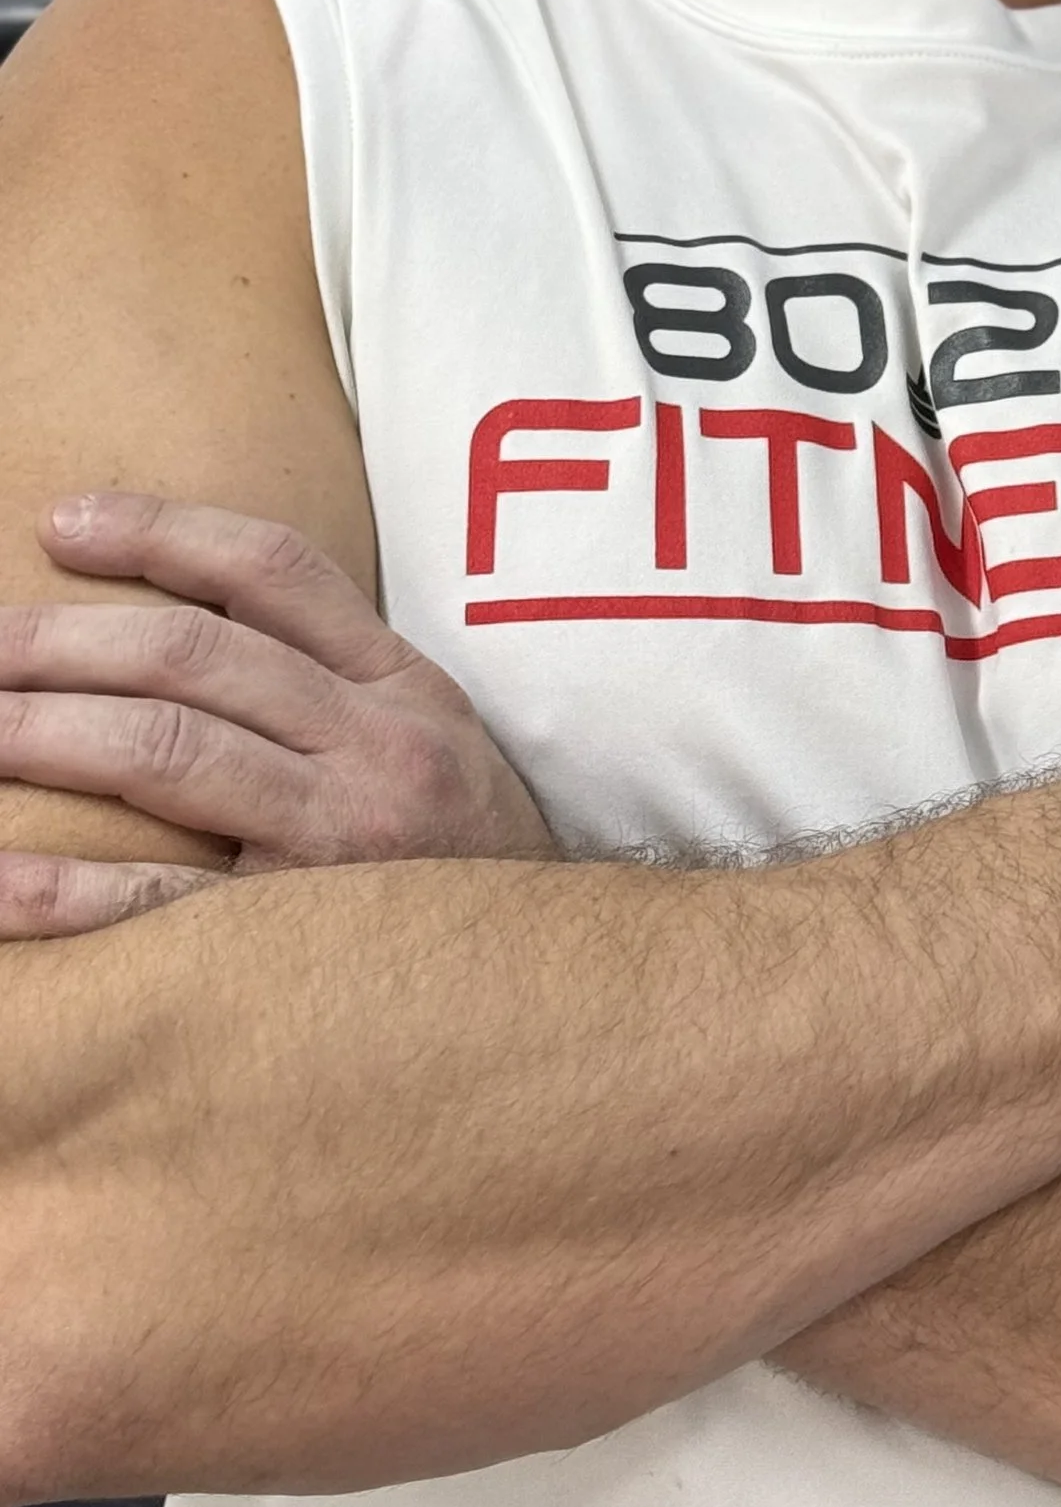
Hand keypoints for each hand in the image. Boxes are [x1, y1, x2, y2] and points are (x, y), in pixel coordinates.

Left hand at [0, 490, 554, 937]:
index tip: (60, 522)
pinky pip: (160, 904)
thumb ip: (336, 677)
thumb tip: (186, 629)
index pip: (273, 571)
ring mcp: (336, 841)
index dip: (161, 532)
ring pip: (167, 753)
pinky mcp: (300, 940)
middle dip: (63, 640)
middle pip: (193, 657)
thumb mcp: (432, 736)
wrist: (563, 984)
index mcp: (401, 683)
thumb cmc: (467, 855)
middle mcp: (372, 746)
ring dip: (44, 730)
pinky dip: (65, 888)